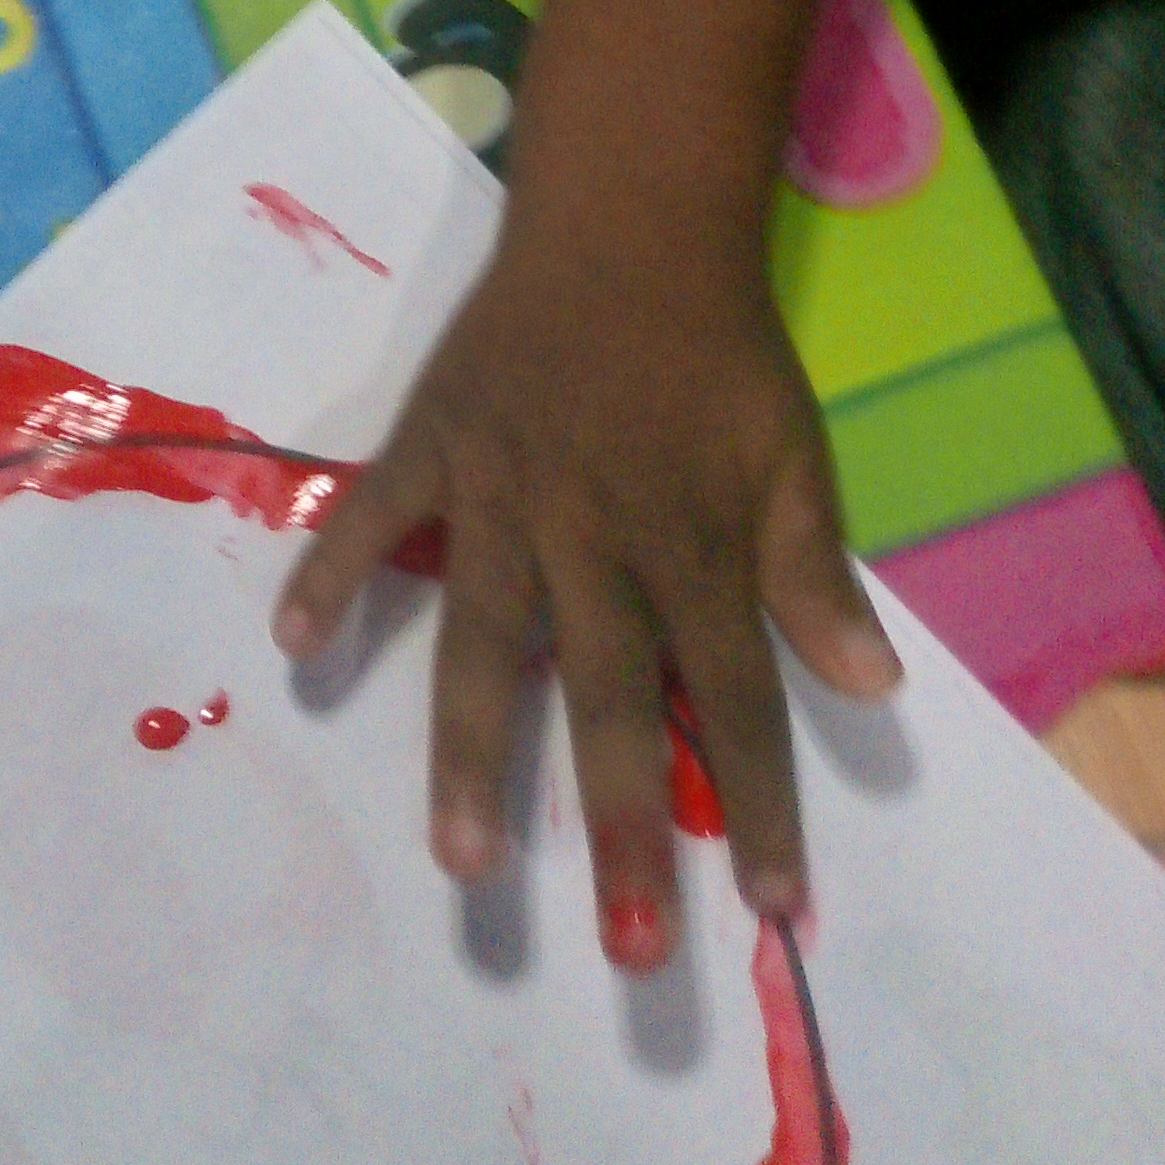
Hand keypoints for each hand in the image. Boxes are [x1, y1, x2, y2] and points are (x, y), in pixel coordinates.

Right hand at [273, 233, 898, 952]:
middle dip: (619, 822)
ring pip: (488, 637)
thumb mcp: (792, 453)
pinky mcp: (433, 442)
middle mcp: (593, 533)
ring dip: (477, 752)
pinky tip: (295, 647)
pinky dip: (330, 572)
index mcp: (688, 541)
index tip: (771, 908)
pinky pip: (373, 515)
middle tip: (626, 945)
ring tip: (463, 860)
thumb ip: (816, 571)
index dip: (756, 801)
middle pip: (609, 695)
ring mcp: (500, 490)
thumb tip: (870, 687)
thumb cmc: (717, 352)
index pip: (732, 694)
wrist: (629, 218)